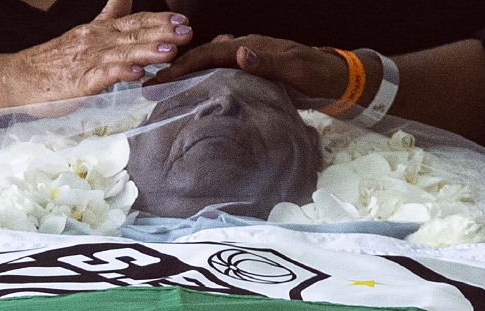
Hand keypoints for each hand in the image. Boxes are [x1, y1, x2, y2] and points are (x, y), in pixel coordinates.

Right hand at [4, 0, 191, 103]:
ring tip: (170, 50)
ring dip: (148, 50)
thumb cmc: (54, 62)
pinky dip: (121, 72)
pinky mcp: (80, 82)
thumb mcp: (85, 35)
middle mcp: (95, 41)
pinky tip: (138, 72)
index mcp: (99, 32)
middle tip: (186, 31)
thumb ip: (109, 19)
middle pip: (133, 34)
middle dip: (162, 32)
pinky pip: (103, 75)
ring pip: (123, 52)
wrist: (18, 78)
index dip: (159, 21)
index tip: (182, 21)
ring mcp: (88, 60)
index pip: (134, 22)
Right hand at [151, 34, 348, 99]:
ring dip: (186, 75)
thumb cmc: (317, 74)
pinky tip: (194, 90)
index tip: (159, 78)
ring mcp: (248, 61)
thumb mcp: (295, 68)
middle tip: (150, 84)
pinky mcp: (251, 73)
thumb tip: (239, 53)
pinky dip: (203, 80)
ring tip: (164, 88)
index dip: (182, 66)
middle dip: (175, 70)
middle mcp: (245, 50)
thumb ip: (268, 61)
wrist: (334, 78)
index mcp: (251, 47)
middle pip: (203, 58)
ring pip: (209, 65)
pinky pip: (220, 74)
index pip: (209, 55)